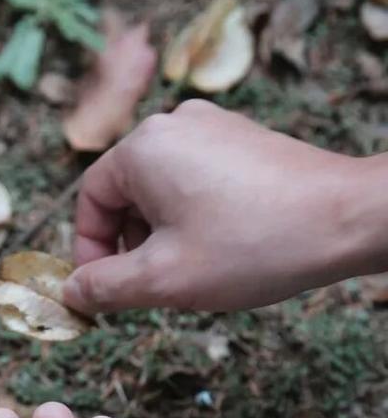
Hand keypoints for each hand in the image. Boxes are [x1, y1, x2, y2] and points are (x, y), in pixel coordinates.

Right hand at [64, 100, 385, 313]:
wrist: (345, 220)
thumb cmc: (251, 246)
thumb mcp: (163, 279)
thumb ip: (105, 287)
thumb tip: (71, 292)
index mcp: (144, 148)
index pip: (91, 200)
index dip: (89, 251)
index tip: (103, 290)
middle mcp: (175, 125)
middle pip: (126, 194)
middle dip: (130, 246)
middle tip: (150, 288)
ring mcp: (214, 129)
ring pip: (162, 191)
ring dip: (161, 236)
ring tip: (190, 272)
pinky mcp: (243, 141)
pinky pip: (196, 182)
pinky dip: (192, 219)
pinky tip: (219, 250)